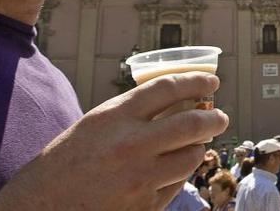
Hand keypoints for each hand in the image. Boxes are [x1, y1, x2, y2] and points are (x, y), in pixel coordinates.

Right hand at [0, 72, 228, 210]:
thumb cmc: (60, 167)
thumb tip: (175, 103)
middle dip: (214, 117)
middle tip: (219, 117)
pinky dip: (179, 174)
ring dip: (198, 148)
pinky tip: (172, 170)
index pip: (168, 88)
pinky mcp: (144, 207)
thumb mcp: (92, 127)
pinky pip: (176, 185)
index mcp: (113, 117)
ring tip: (194, 144)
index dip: (196, 80)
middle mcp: (130, 145)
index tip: (211, 82)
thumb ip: (130, 114)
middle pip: (193, 122)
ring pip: (192, 156)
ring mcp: (140, 179)